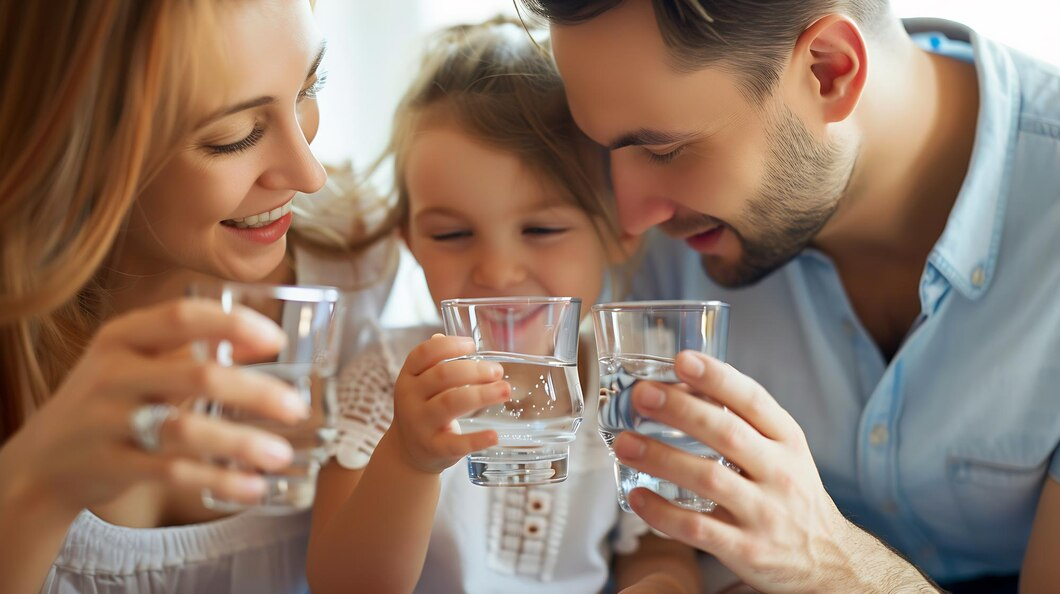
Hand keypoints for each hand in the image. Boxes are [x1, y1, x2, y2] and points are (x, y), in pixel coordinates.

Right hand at [0, 299, 310, 513]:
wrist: (41, 461)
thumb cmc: (109, 400)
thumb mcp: (136, 362)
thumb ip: (192, 347)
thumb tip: (263, 338)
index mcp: (121, 337)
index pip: (183, 316)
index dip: (235, 324)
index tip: (276, 340)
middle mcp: (112, 375)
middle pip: (197, 376)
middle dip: (255, 392)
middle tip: (296, 407)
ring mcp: (107, 423)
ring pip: (186, 431)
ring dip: (242, 444)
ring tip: (281, 454)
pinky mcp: (110, 466)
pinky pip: (173, 473)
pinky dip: (219, 480)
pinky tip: (252, 486)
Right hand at [390, 334, 509, 473]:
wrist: (408, 452)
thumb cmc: (425, 408)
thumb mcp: (423, 384)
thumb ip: (440, 363)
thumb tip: (464, 341)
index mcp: (408, 377)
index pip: (423, 353)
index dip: (449, 345)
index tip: (473, 345)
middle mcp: (410, 398)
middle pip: (442, 376)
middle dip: (474, 370)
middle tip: (498, 371)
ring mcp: (420, 424)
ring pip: (450, 403)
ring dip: (481, 395)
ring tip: (505, 390)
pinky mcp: (434, 448)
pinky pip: (456, 444)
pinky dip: (476, 440)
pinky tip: (494, 435)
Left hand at [611, 351, 884, 592]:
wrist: (828, 559)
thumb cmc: (791, 494)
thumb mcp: (783, 451)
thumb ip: (743, 422)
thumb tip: (680, 385)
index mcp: (787, 441)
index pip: (754, 400)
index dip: (717, 377)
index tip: (682, 360)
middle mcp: (780, 473)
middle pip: (727, 433)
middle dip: (681, 410)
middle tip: (643, 396)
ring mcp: (764, 513)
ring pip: (708, 478)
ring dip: (661, 457)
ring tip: (625, 443)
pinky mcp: (747, 550)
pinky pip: (697, 529)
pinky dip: (662, 512)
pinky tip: (636, 496)